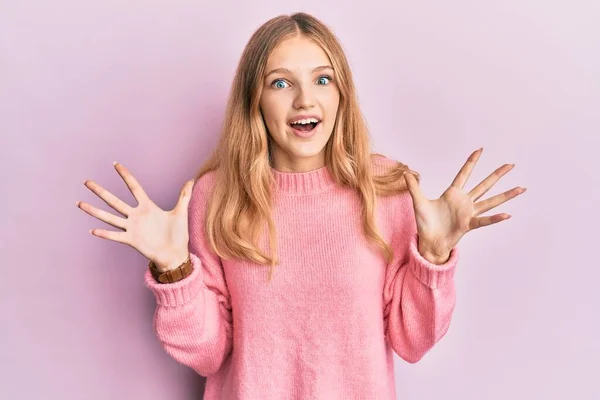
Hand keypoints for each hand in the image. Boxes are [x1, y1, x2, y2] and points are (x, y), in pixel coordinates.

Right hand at [76, 162, 194, 270]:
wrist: (176, 254)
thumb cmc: (178, 234)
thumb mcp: (181, 212)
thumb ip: (184, 196)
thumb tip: (192, 180)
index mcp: (147, 207)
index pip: (133, 187)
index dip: (125, 175)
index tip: (115, 164)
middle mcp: (136, 216)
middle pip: (115, 200)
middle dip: (101, 191)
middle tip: (86, 182)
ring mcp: (132, 228)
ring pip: (110, 217)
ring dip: (95, 211)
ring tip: (80, 203)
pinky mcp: (131, 240)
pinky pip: (115, 236)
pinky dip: (105, 234)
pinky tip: (92, 230)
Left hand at [403, 148, 526, 263]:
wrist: (428, 241)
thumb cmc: (425, 223)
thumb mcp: (418, 202)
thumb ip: (414, 187)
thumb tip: (405, 173)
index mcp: (453, 193)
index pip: (464, 174)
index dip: (471, 162)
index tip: (480, 150)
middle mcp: (464, 201)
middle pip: (484, 185)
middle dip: (497, 174)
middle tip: (511, 164)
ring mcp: (468, 213)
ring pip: (490, 201)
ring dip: (506, 195)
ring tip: (521, 188)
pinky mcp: (468, 224)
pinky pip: (484, 221)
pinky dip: (495, 218)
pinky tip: (507, 214)